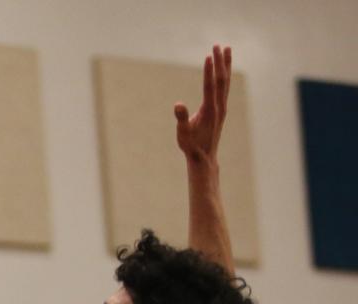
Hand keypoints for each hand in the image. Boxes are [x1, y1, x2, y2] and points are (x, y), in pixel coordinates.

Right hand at [174, 45, 230, 163]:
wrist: (204, 158)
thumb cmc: (191, 146)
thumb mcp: (183, 134)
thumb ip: (181, 119)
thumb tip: (177, 105)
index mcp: (210, 111)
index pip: (210, 86)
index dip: (209, 71)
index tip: (209, 56)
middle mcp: (219, 106)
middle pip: (221, 80)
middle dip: (219, 62)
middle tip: (217, 45)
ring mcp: (222, 107)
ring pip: (225, 82)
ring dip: (226, 65)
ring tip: (226, 48)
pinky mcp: (221, 109)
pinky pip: (224, 87)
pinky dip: (225, 75)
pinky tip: (224, 68)